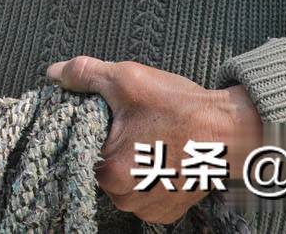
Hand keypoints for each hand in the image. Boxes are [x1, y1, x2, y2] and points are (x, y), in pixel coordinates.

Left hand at [46, 56, 263, 224]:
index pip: (82, 152)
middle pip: (101, 170)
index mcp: (113, 170)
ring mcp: (149, 208)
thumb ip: (85, 75)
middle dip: (113, 149)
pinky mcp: (168, 212)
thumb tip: (54, 73)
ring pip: (122, 186)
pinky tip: (162, 159)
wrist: (231, 130)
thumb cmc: (180, 107)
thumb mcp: (126, 80)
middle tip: (135, 127)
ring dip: (130, 166)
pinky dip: (148, 180)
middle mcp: (128, 197)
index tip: (111, 121)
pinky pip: (144, 197)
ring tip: (151, 141)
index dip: (93, 133)